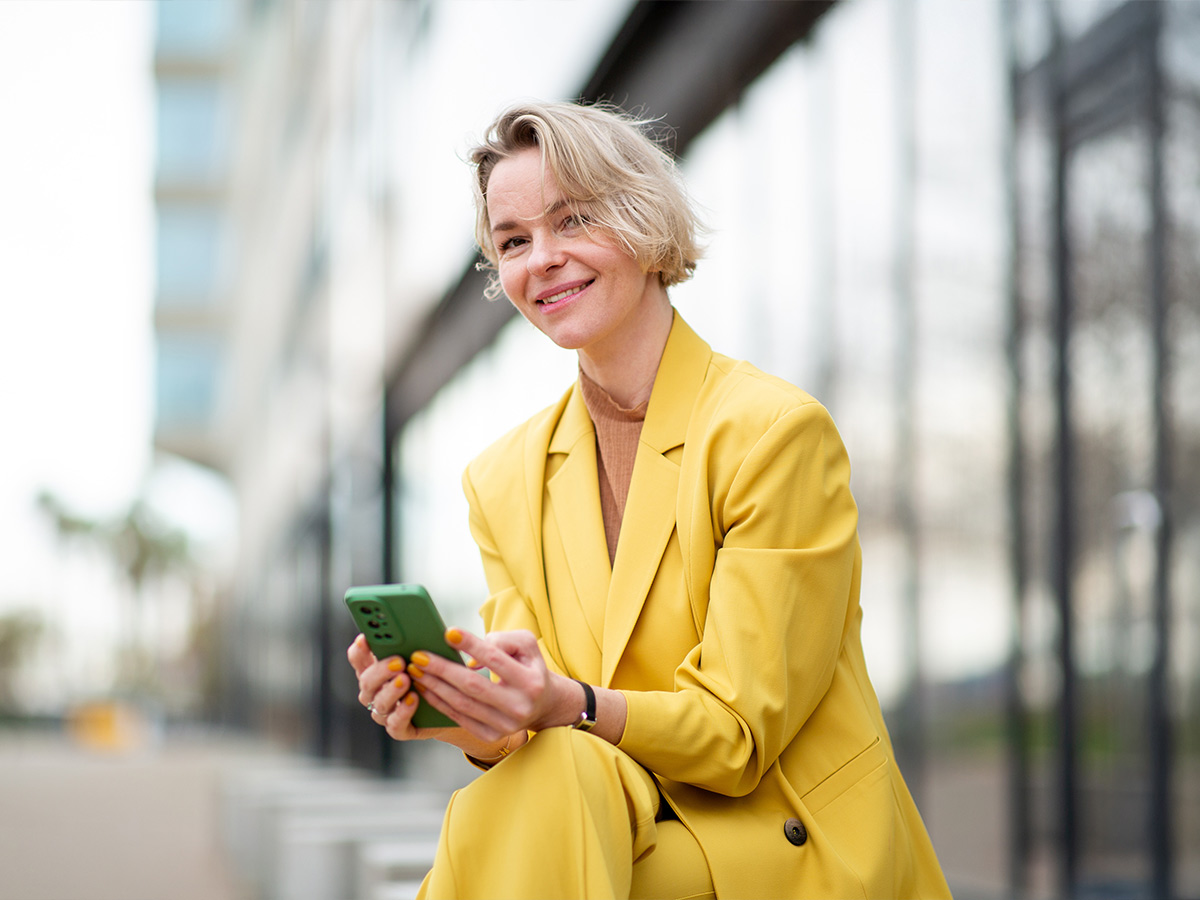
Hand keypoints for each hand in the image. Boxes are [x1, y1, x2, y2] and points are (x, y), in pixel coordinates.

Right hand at [346, 634, 458, 742]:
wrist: (451, 704)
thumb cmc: (433, 673)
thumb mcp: (424, 656)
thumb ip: (414, 644)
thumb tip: (418, 627)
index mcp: (376, 670)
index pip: (358, 658)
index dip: (359, 650)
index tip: (365, 638)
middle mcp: (375, 692)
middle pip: (366, 681)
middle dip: (381, 670)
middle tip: (398, 662)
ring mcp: (385, 712)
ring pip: (380, 702)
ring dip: (392, 690)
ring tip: (406, 680)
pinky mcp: (399, 729)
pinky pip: (395, 724)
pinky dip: (403, 712)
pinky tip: (413, 700)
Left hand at [408, 628, 578, 742]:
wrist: (544, 704)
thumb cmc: (529, 667)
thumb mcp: (526, 646)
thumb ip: (502, 641)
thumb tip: (470, 661)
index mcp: (530, 682)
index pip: (495, 659)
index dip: (471, 645)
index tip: (447, 633)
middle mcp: (518, 707)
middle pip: (472, 685)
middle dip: (441, 669)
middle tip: (418, 656)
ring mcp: (504, 725)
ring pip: (461, 704)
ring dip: (434, 686)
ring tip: (416, 671)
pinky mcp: (490, 735)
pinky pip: (459, 718)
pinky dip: (439, 702)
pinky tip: (425, 688)